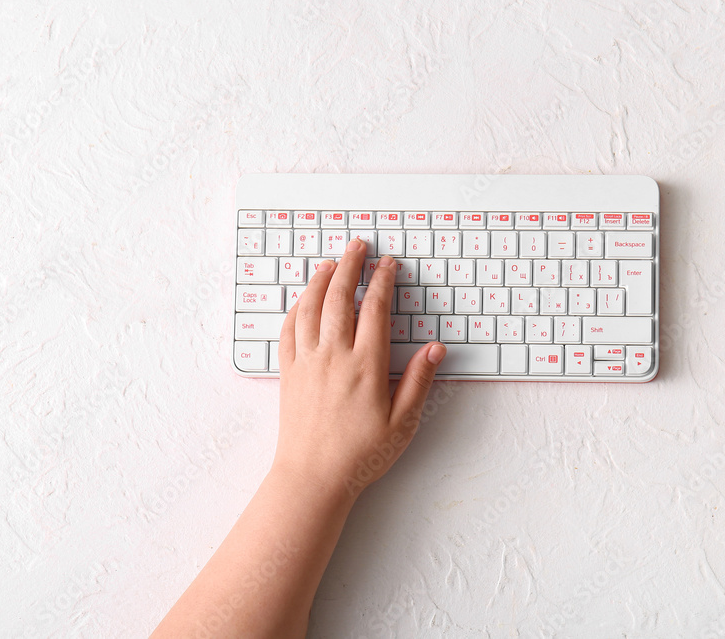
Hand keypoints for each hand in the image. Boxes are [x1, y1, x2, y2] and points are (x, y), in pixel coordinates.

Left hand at [273, 240, 445, 497]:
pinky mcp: (288, 373)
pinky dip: (296, 308)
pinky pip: (289, 330)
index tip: (389, 264)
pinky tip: (302, 300)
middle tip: (358, 245)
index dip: (383, 280)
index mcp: (365, 365)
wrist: (313, 478)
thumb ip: (418, 381)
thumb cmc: (360, 455)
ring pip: (310, 307)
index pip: (374, 308)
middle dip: (350, 265)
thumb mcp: (403, 422)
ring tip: (331, 263)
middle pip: (339, 297)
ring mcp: (307, 363)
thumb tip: (435, 349)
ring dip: (320, 280)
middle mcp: (334, 356)